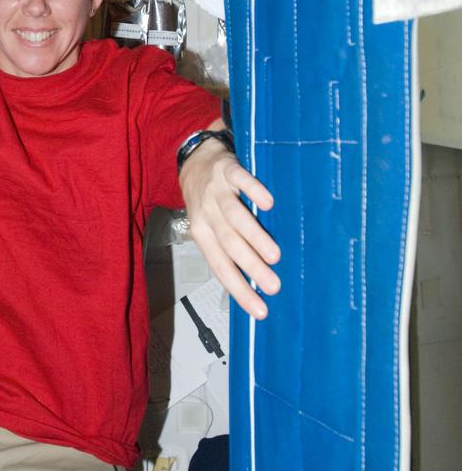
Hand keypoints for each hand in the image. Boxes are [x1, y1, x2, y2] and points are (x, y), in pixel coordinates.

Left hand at [179, 136, 279, 319]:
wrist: (194, 160)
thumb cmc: (208, 201)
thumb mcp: (210, 226)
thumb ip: (230, 248)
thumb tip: (257, 282)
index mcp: (202, 233)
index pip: (219, 267)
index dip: (239, 289)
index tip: (260, 310)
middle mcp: (207, 213)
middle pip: (228, 244)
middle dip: (251, 267)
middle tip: (274, 285)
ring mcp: (217, 191)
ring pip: (234, 216)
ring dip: (254, 237)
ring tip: (274, 256)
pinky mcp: (227, 169)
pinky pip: (241, 180)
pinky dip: (253, 191)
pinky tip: (269, 203)